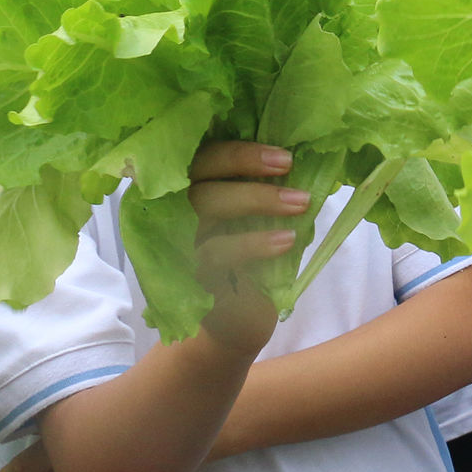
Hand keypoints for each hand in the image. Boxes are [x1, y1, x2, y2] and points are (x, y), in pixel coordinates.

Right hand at [186, 140, 306, 357]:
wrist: (235, 320)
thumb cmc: (248, 258)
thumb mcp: (255, 217)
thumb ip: (263, 185)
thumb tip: (301, 153)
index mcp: (187, 189)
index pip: (202, 155)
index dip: (240, 151)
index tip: (285, 156)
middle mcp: (170, 210)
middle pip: (197, 173)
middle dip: (244, 163)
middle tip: (288, 165)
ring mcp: (173, 243)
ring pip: (204, 205)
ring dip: (256, 199)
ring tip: (300, 203)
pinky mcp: (184, 276)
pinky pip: (215, 251)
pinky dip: (253, 243)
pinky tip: (287, 241)